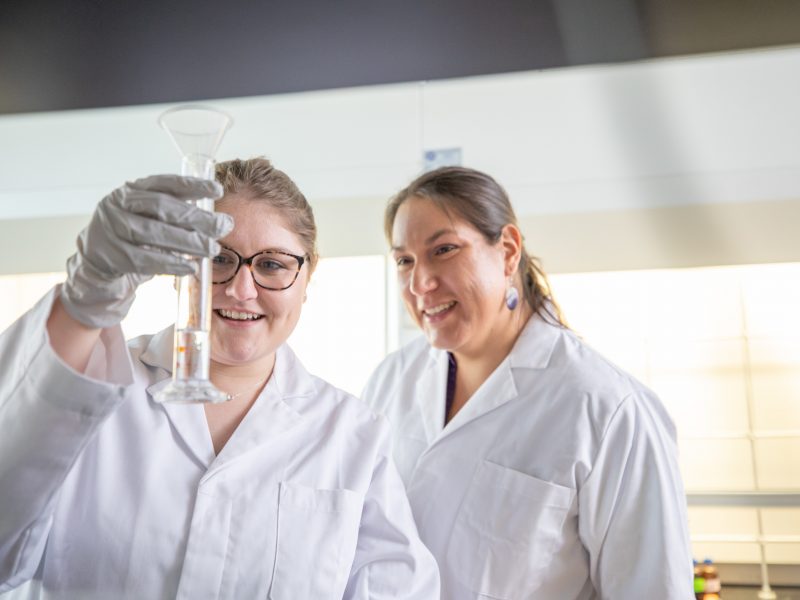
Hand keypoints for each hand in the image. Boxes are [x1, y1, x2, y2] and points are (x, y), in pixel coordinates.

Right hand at [60, 174, 233, 328]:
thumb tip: (217, 219)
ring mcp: (111, 229)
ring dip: (187, 242)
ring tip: (211, 249)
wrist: (98, 261)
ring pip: (153, 234)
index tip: (217, 190)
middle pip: (161, 208)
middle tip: (223, 226)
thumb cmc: (134, 236)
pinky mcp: (110, 255)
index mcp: (132, 190)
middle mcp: (119, 204)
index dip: (191, 185)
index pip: (163, 182)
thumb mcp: (148, 216)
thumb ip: (174, 212)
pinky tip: (190, 267)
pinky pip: (144, 259)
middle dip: (196, 218)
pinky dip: (170, 264)